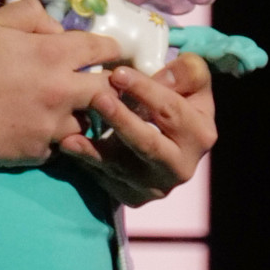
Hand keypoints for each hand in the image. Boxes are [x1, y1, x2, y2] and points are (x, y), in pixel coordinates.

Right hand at [0, 0, 119, 167]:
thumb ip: (32, 14)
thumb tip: (57, 29)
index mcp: (55, 54)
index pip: (103, 49)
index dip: (110, 49)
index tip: (109, 53)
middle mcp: (63, 91)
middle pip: (108, 90)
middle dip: (108, 85)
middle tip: (98, 84)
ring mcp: (52, 126)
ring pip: (88, 122)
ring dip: (82, 114)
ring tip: (68, 110)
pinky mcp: (38, 152)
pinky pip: (60, 145)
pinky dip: (56, 138)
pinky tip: (40, 130)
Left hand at [57, 47, 215, 203]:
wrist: (170, 138)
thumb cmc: (179, 99)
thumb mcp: (192, 80)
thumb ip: (186, 72)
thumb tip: (163, 78)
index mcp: (200, 135)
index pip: (170, 111)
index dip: (145, 91)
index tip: (118, 74)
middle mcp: (181, 167)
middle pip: (148, 144)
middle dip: (121, 121)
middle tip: (97, 99)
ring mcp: (156, 187)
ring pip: (121, 167)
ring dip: (94, 150)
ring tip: (70, 136)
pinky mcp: (133, 197)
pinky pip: (107, 180)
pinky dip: (87, 163)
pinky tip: (69, 148)